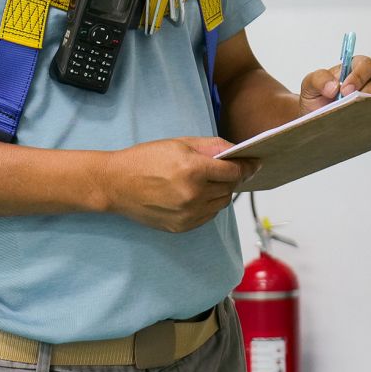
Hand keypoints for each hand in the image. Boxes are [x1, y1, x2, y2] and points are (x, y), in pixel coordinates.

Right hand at [101, 137, 259, 231]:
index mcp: (194, 170)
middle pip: (230, 188)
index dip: (247, 166)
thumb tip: (238, 151)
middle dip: (231, 178)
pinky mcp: (182, 227)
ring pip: (221, 203)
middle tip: (224, 170)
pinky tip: (195, 195)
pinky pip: (208, 216)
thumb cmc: (145, 159)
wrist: (115, 184)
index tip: (255, 163)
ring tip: (206, 182)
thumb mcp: (180, 144)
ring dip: (221, 192)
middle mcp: (194, 195)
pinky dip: (208, 205)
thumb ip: (212, 146)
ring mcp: (188, 214)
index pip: (234, 171)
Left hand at [298, 55, 370, 114]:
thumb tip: (334, 86)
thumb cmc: (316, 96)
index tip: (345, 89)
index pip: (365, 65)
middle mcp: (367, 81)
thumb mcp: (310, 84)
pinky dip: (369, 118)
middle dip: (366, 90)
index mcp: (353, 68)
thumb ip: (319, 79)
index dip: (359, 76)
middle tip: (350, 100)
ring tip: (354, 113)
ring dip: (368, 105)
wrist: (315, 117)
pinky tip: (356, 123)